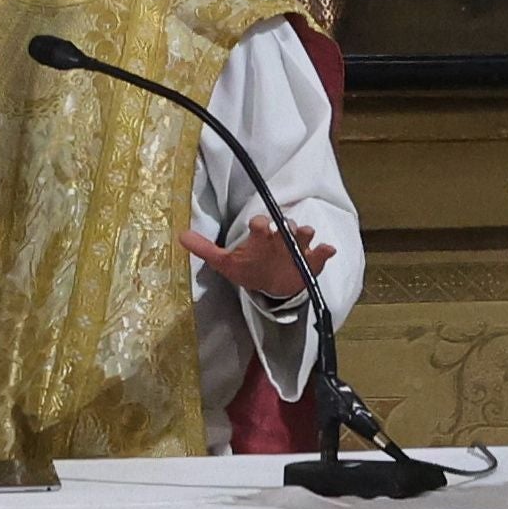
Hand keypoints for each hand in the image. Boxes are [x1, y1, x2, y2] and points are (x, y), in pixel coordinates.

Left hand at [182, 214, 334, 302]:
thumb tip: (180, 236)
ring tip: (306, 233)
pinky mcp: (310, 262)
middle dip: (286, 226)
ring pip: (304, 235)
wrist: (272, 285)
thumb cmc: (248, 268)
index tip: (259, 224)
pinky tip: (327, 250)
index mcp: (259, 239)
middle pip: (285, 226)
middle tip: (285, 229)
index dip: (259, 223)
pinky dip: (324, 251)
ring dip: (305, 233)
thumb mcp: (226, 262)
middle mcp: (278, 240)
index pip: (260, 225)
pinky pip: (321, 254)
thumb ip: (205, 249)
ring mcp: (296, 250)